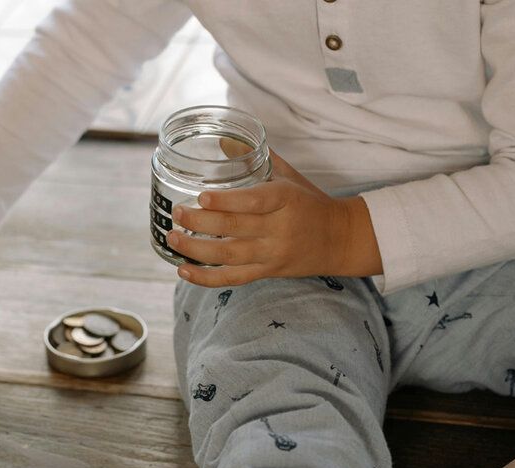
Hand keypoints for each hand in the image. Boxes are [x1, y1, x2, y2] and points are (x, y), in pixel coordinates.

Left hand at [166, 149, 382, 286]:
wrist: (341, 239)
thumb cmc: (309, 202)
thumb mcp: (288, 177)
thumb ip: (256, 159)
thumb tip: (223, 140)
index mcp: (285, 200)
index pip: (254, 200)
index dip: (227, 201)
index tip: (202, 196)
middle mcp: (279, 228)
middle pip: (234, 228)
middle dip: (201, 222)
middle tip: (177, 214)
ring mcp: (272, 253)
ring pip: (229, 255)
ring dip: (197, 249)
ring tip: (173, 239)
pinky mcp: (267, 272)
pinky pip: (233, 279)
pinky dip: (206, 278)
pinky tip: (184, 271)